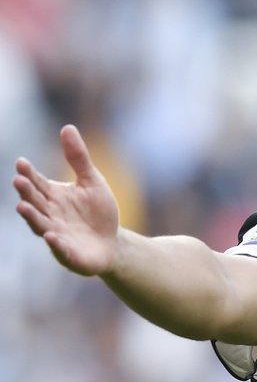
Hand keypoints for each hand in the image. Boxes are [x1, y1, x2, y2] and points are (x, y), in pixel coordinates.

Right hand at [13, 125, 120, 275]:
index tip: (22, 162)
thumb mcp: (92, 181)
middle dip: (26, 193)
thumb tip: (67, 127)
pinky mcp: (69, 254)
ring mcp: (57, 234)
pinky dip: (55, 243)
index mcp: (53, 197)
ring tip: (22, 207)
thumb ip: (78, 158)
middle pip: (35, 202)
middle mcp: (50, 215)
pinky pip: (60, 249)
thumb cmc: (98, 211)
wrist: (112, 242)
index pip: (38, 183)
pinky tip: (51, 235)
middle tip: (19, 181)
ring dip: (31, 217)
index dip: (29, 174)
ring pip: (40, 225)